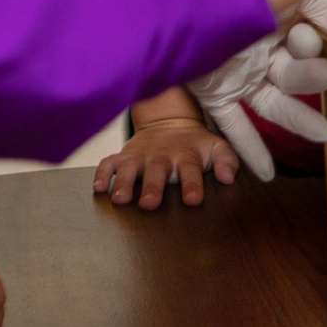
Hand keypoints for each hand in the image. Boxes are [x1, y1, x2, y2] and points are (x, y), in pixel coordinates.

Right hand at [96, 117, 239, 208]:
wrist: (169, 122)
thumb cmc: (195, 145)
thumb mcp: (216, 148)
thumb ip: (226, 161)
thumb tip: (229, 177)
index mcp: (187, 157)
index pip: (191, 171)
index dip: (192, 185)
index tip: (192, 200)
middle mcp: (161, 157)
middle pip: (156, 172)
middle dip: (152, 187)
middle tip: (148, 204)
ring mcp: (140, 156)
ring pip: (129, 168)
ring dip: (123, 182)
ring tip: (119, 199)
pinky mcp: (123, 156)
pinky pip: (108, 162)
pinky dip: (101, 173)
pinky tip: (97, 188)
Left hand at [186, 18, 326, 180]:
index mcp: (283, 23)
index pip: (310, 47)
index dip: (310, 47)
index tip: (299, 35)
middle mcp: (262, 49)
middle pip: (296, 78)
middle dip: (311, 79)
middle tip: (324, 77)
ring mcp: (239, 72)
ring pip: (273, 105)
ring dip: (298, 121)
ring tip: (325, 135)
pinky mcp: (215, 89)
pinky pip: (232, 124)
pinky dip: (248, 149)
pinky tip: (265, 174)